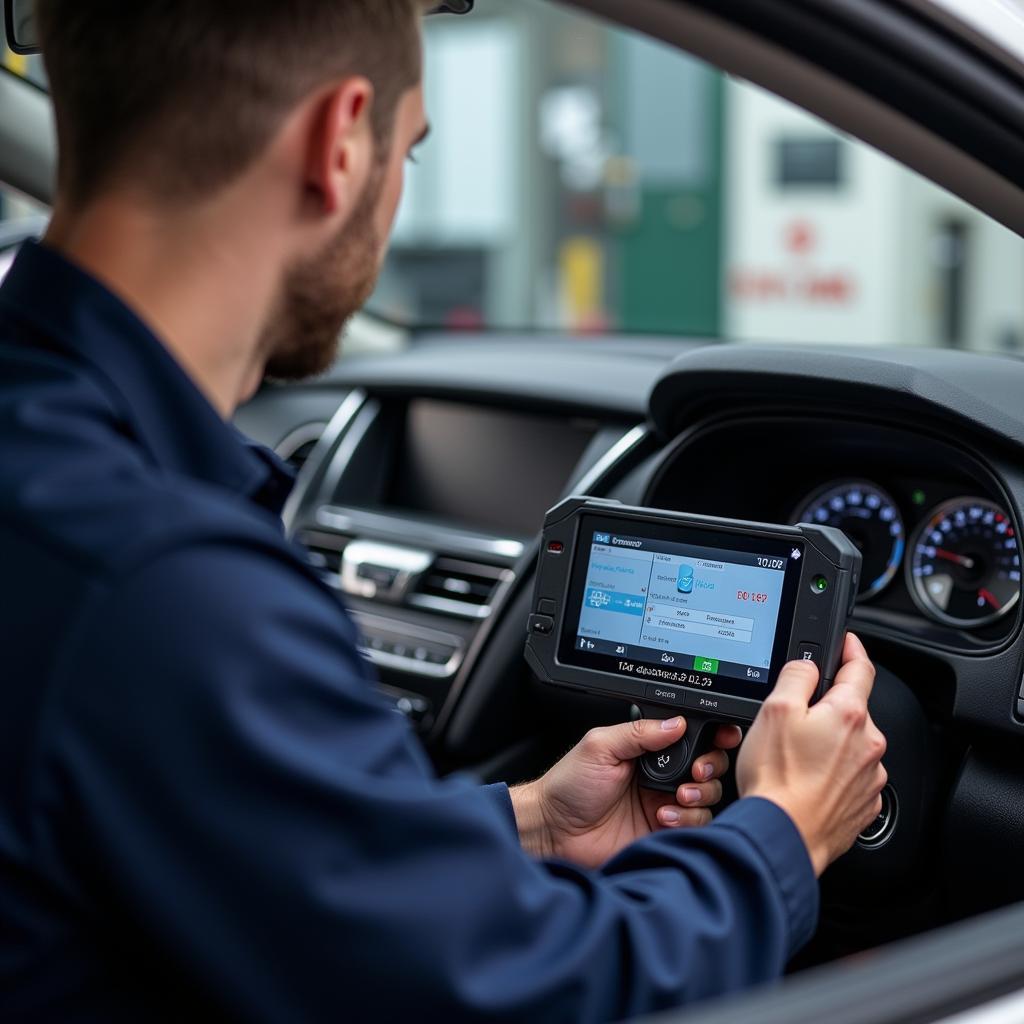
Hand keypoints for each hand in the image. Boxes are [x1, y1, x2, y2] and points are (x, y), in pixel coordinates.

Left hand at [510, 717, 741, 868]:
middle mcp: (661, 775)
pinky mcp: (665, 832)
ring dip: (700, 794)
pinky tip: (663, 818)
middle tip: (696, 771)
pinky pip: (696, 825)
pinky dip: (687, 820)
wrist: (554, 829)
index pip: (690, 737)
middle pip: (708, 765)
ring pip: (708, 796)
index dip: (711, 735)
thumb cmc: (568, 786)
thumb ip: (639, 732)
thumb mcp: (601, 746)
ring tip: (676, 796)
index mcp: (647, 749)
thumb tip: (676, 722)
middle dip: (711, 765)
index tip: (721, 736)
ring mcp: (665, 804)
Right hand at [737, 633, 886, 876]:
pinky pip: (850, 777)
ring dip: (830, 743)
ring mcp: (869, 778)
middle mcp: (868, 744)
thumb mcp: (774, 710)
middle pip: (851, 710)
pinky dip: (832, 773)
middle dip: (828, 707)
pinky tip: (806, 781)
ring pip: (850, 745)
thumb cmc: (778, 778)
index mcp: (849, 715)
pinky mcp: (864, 805)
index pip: (861, 669)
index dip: (851, 649)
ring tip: (794, 758)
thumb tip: (808, 665)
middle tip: (794, 718)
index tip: (846, 643)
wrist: (783, 836)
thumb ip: (796, 677)